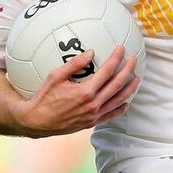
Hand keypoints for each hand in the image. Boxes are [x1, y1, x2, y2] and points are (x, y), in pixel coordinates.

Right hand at [16, 46, 139, 136]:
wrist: (36, 121)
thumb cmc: (44, 97)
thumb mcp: (55, 76)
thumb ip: (74, 64)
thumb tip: (91, 52)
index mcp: (85, 92)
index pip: (107, 71)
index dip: (116, 58)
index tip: (121, 49)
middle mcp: (92, 105)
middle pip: (117, 85)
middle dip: (128, 70)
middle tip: (134, 60)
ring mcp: (93, 115)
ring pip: (118, 100)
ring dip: (130, 88)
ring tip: (136, 78)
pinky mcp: (91, 123)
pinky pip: (111, 116)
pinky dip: (120, 108)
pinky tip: (126, 102)